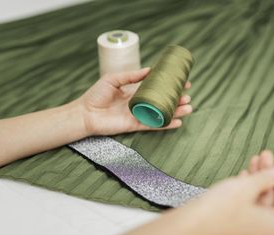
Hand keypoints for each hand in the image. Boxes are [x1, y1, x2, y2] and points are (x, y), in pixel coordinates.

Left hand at [76, 68, 192, 135]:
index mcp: (135, 92)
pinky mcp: (136, 125)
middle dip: (177, 99)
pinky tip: (178, 122)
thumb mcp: (114, 78)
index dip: (169, 86)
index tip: (182, 82)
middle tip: (188, 95)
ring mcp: (139, 115)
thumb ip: (131, 76)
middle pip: (162, 102)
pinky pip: (154, 125)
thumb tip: (149, 70)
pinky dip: (166, 124)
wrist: (85, 113)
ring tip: (189, 108)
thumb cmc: (96, 95)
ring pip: (162, 114)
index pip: (157, 88)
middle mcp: (140, 104)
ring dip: (176, 112)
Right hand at [186, 151, 273, 234]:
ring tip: (255, 158)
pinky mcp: (233, 220)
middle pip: (273, 199)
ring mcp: (245, 225)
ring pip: (258, 199)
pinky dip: (247, 187)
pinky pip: (246, 203)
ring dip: (258, 178)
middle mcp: (260, 228)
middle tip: (265, 155)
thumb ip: (266, 178)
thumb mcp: (247, 186)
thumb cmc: (220, 206)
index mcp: (270, 224)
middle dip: (269, 175)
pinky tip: (244, 173)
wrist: (191, 221)